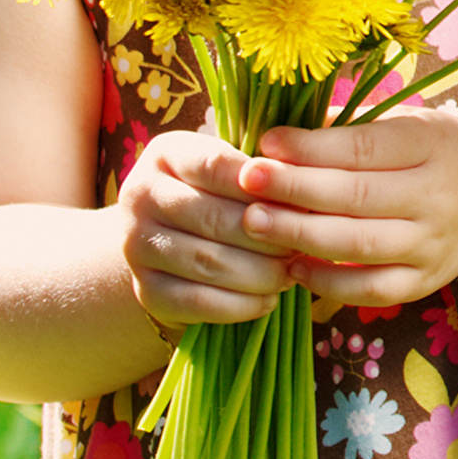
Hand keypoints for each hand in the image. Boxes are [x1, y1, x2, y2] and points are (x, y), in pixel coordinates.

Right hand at [116, 129, 298, 327]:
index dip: (263, 184)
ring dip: (260, 272)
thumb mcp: (235, 167)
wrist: (169, 241)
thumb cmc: (221, 194)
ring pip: (208, 262)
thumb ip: (269, 162)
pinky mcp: (145, 290)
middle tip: (305, 244)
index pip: (216, 164)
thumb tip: (321, 157)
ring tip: (293, 272)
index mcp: (165, 153)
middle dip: (269, 234)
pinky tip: (269, 300)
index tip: (303, 198)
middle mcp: (139, 195)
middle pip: (214, 217)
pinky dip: (241, 304)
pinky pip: (198, 301)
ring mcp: (135, 246)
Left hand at [236, 110, 457, 309]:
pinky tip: (292, 266)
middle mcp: (440, 196)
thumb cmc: (428, 153)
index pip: (364, 148)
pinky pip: (371, 290)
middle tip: (247, 181)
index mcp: (434, 145)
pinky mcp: (424, 282)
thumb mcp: (403, 124)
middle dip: (295, 189)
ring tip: (254, 222)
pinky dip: (328, 282)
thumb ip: (347, 128)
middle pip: (358, 197)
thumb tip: (276, 133)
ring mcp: (434, 244)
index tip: (266, 143)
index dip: (311, 148)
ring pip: (359, 246)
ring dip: (300, 235)